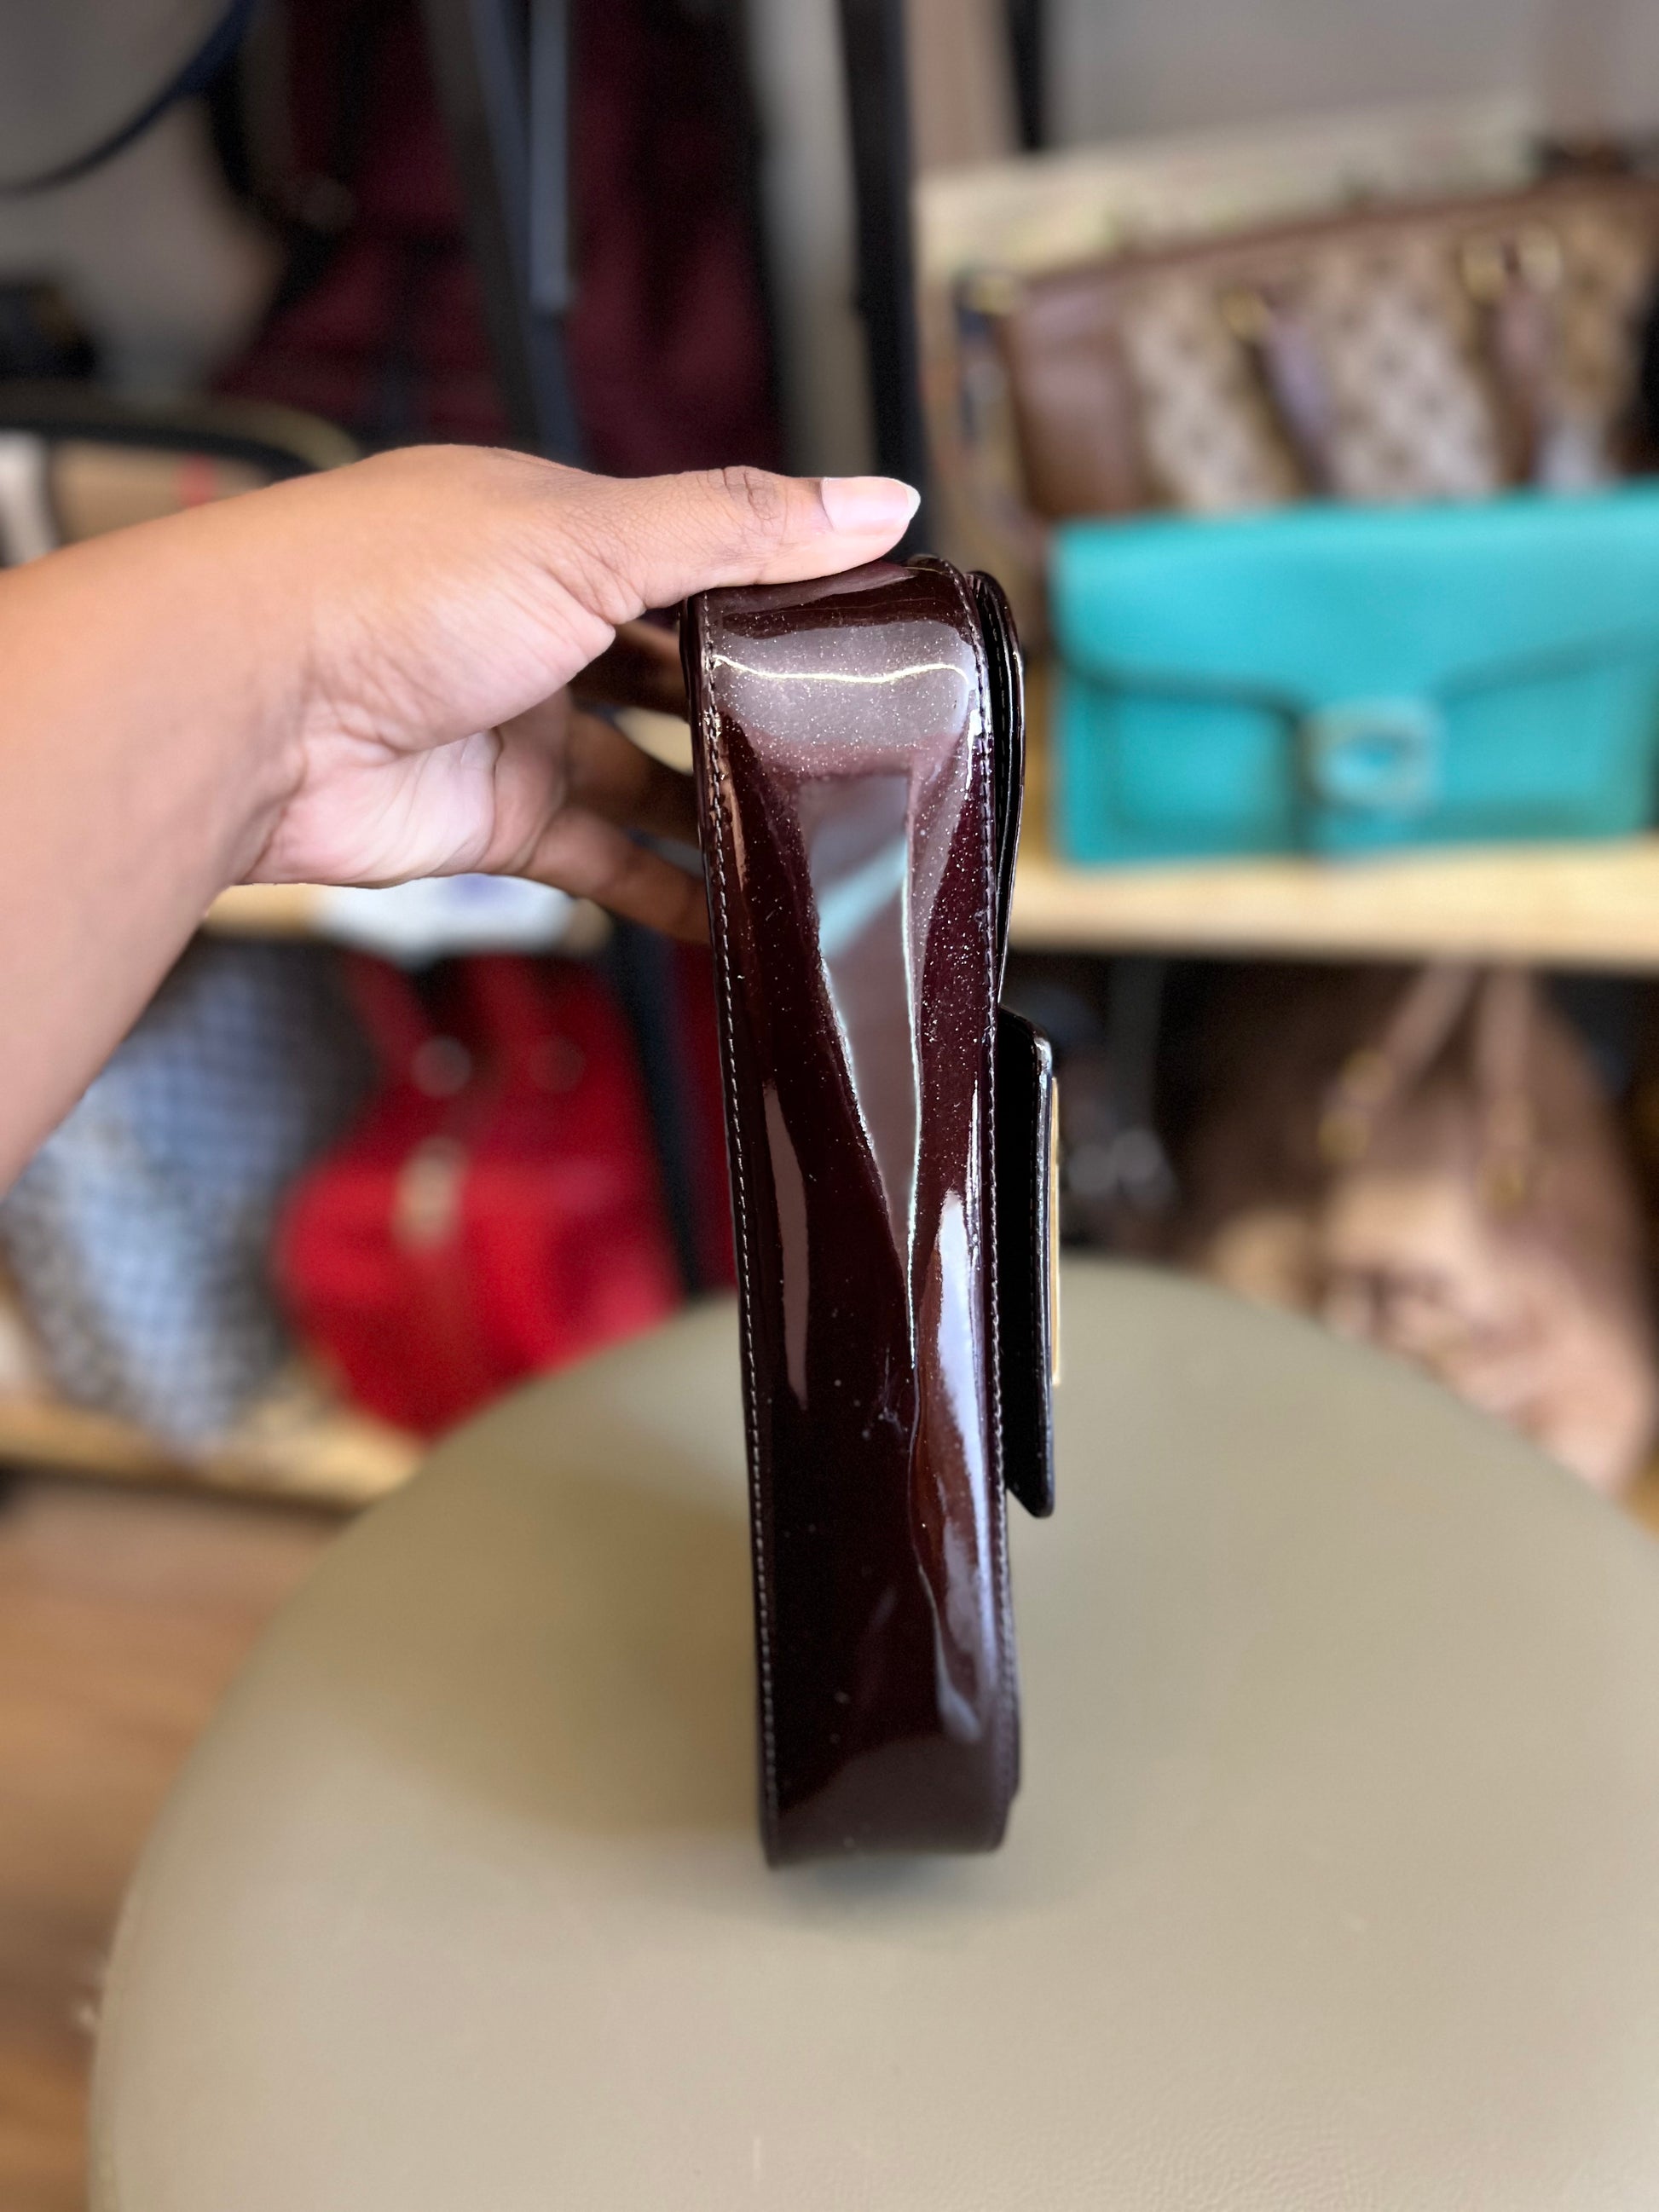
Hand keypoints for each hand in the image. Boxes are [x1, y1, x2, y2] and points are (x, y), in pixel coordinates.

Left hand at [241, 448, 920, 937]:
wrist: (246, 707)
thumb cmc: (382, 589)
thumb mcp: (590, 537)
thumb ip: (737, 529)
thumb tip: (877, 499)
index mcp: (556, 530)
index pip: (697, 556)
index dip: (780, 591)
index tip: (870, 630)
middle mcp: (537, 624)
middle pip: (676, 673)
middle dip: (758, 708)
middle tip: (856, 747)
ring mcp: (518, 727)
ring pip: (648, 776)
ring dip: (723, 808)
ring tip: (820, 839)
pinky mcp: (495, 821)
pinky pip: (604, 861)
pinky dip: (668, 891)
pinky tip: (734, 915)